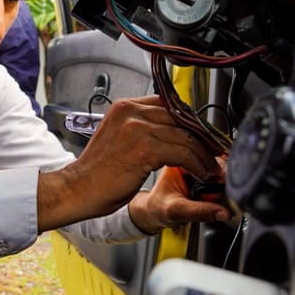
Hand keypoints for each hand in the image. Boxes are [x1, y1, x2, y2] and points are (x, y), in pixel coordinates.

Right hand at [38, 95, 221, 230]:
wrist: (78, 189)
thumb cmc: (98, 171)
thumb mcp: (118, 137)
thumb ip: (141, 127)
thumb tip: (170, 127)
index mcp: (124, 106)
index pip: (169, 105)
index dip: (190, 120)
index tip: (203, 134)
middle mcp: (131, 112)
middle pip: (181, 118)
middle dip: (202, 136)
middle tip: (216, 151)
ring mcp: (138, 128)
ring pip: (185, 136)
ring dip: (203, 154)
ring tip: (211, 167)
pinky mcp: (145, 148)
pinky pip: (182, 152)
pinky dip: (196, 164)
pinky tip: (200, 173)